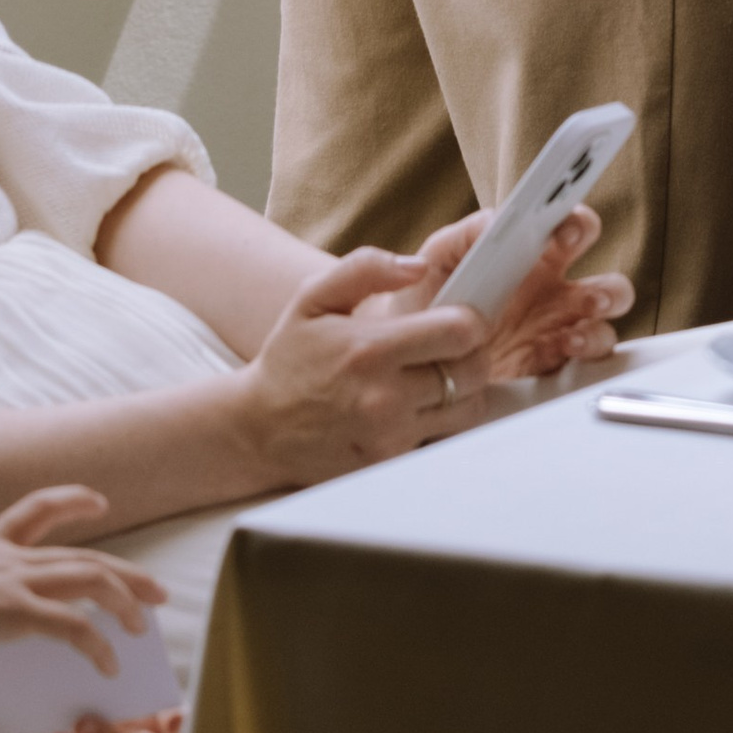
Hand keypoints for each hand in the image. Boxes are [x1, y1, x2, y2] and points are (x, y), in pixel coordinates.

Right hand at [0, 488, 166, 678]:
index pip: (37, 508)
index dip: (72, 501)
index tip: (99, 503)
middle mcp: (9, 556)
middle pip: (84, 555)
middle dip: (127, 573)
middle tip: (158, 592)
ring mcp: (14, 579)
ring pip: (89, 579)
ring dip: (124, 601)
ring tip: (143, 626)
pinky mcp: (14, 609)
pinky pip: (71, 625)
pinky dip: (97, 644)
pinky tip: (109, 664)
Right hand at [234, 248, 494, 488]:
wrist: (258, 429)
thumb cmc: (290, 358)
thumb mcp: (313, 297)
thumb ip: (366, 269)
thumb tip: (418, 266)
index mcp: (370, 349)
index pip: (459, 331)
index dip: (471, 318)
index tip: (459, 316)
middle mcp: (385, 398)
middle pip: (474, 371)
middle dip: (472, 353)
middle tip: (450, 346)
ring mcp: (391, 437)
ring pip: (469, 409)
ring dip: (463, 389)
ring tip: (435, 376)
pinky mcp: (392, 465)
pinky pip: (444, 438)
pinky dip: (443, 421)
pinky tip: (418, 407)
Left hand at [405, 205, 631, 378]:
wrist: (412, 352)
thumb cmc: (428, 295)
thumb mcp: (440, 256)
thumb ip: (469, 232)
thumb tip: (500, 219)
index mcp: (536, 258)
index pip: (575, 231)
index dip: (580, 225)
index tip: (568, 232)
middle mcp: (555, 295)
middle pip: (609, 286)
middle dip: (608, 291)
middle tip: (589, 297)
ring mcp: (556, 333)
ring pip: (604, 329)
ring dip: (597, 332)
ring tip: (571, 337)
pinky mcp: (547, 369)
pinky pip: (581, 367)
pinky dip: (577, 362)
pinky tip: (556, 356)